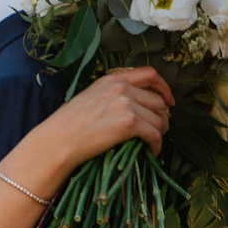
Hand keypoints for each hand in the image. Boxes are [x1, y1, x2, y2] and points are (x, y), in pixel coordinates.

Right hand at [58, 67, 173, 162]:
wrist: (58, 141)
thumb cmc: (69, 126)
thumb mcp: (91, 98)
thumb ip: (113, 95)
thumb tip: (138, 106)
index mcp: (112, 79)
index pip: (149, 74)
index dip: (164, 88)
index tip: (169, 102)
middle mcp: (121, 88)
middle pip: (158, 101)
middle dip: (163, 118)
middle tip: (159, 131)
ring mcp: (125, 104)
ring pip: (159, 120)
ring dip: (160, 134)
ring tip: (152, 144)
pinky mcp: (128, 123)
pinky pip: (155, 135)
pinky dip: (156, 146)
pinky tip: (150, 152)